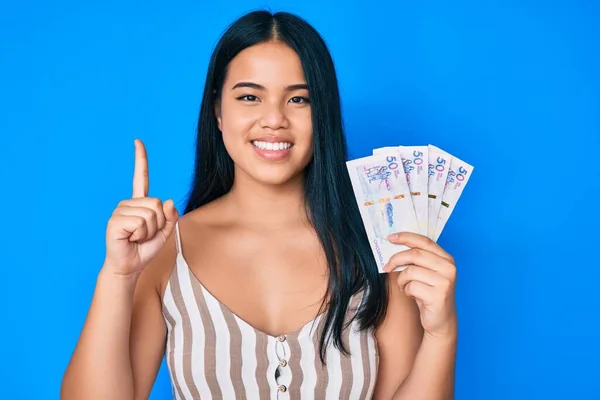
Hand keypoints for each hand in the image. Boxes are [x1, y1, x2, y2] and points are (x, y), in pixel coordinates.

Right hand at [103, 139, 178, 276]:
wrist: (129, 267)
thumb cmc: (144, 249)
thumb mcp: (164, 232)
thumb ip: (170, 216)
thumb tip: (169, 201)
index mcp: (140, 203)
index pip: (141, 177)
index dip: (140, 159)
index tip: (137, 141)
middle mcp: (128, 203)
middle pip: (157, 204)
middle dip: (158, 224)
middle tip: (145, 235)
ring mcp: (120, 211)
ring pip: (151, 214)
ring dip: (150, 231)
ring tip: (137, 238)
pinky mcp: (115, 221)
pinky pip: (141, 223)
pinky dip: (141, 235)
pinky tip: (130, 239)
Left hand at [383, 232, 456, 338]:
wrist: (441, 321)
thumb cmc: (429, 294)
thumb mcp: (426, 273)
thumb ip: (417, 259)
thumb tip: (394, 245)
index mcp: (446, 259)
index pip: (424, 241)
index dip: (406, 237)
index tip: (390, 238)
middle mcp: (448, 268)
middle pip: (415, 254)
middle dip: (396, 259)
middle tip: (387, 266)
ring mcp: (445, 282)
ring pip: (410, 271)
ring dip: (401, 280)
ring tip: (404, 286)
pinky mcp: (438, 296)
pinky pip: (411, 286)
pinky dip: (406, 290)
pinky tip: (411, 295)